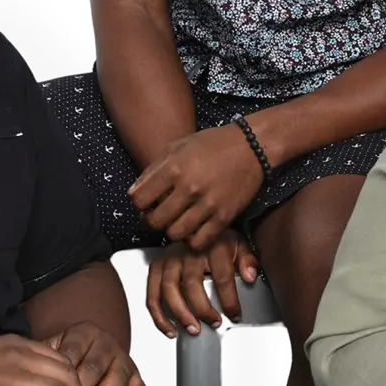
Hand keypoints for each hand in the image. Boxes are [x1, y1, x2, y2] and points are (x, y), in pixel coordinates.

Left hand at [44, 322, 147, 385]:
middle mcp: (105, 342)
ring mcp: (121, 358)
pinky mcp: (134, 376)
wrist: (85, 352)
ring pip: (116, 376)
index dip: (62, 377)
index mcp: (83, 333)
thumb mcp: (51, 352)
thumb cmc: (66, 358)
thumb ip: (42, 362)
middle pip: (94, 366)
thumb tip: (27, 380)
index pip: (72, 354)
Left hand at [128, 124, 265, 249]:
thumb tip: (134, 193)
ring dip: (171, 231)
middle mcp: (189, 188)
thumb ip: (153, 169)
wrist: (252, 146)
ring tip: (176, 221)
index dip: (139, 203)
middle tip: (158, 215)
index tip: (146, 202)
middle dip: (151, 221)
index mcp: (174, 167)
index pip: (139, 200)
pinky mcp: (224, 217)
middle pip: (155, 221)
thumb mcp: (178, 146)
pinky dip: (192, 240)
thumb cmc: (212, 143)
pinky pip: (199, 242)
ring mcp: (208, 204)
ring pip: (175, 234)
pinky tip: (193, 229)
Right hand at [146, 232, 260, 337]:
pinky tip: (171, 329)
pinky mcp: (156, 267)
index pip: (222, 277)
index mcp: (212, 246)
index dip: (229, 300)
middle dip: (203, 310)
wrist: (193, 223)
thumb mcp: (238, 244)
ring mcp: (169, 259)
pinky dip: (159, 316)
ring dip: (180, 314)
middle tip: (214, 323)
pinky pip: (153, 295)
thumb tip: (250, 276)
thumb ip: (247, 260)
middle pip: (192, 285)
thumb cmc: (216, 239)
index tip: (234, 314)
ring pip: (169, 290)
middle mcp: (188, 251)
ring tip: (193, 329)